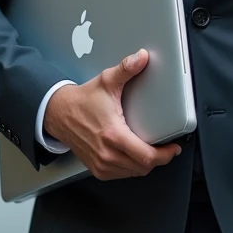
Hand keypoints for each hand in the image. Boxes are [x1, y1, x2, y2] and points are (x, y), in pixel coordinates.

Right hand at [42, 49, 182, 180]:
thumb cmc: (82, 101)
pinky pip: (121, 174)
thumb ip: (126, 68)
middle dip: (159, 159)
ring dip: (145, 164)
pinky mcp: (97, 168)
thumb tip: (142, 57)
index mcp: (113, 134)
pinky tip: (135, 155)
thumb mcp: (106, 81)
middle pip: (143, 168)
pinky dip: (131, 167)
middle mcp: (107, 153)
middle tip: (166, 148)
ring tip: (152, 150)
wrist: (59, 114)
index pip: (146, 156)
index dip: (165, 155)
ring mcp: (101, 163)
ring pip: (134, 173)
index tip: (174, 148)